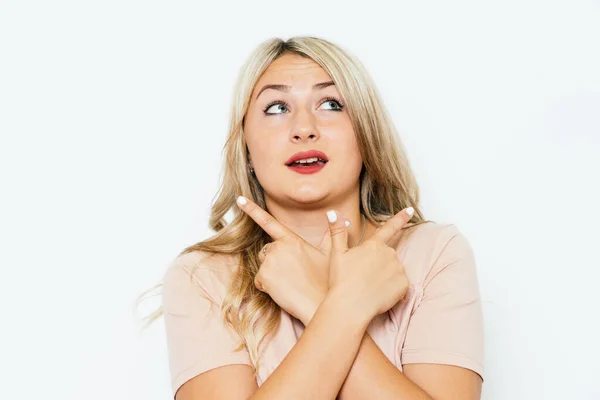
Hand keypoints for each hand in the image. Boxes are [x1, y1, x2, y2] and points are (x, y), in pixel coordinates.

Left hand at [236, 196, 349, 324]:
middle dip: (275, 261)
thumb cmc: (328, 282)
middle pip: (267, 251)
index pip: (269, 222)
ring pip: (263, 266)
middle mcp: (279, 248)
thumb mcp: (333, 255)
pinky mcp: (264, 277)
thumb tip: (343, 218)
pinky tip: (283, 291)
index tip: (239, 200)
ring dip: (271, 273)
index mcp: (293, 240)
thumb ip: (333, 235)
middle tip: (294, 274)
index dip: (252, 210)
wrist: (320, 305)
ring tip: (291, 283)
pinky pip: (259, 281)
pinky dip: (267, 287)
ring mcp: (270, 262)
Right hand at [325, 207, 412, 321]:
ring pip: (394, 270)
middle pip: (387, 256)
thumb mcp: (336, 254)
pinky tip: (379, 294)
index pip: (389, 228)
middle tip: (363, 276)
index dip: (400, 218)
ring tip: (369, 287)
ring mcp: (398, 270)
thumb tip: (332, 212)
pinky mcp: (404, 285)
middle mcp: (389, 254)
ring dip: (386, 276)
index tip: (411, 210)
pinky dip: (392, 289)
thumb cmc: (341, 281)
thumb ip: (337, 231)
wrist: (349, 307)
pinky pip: (400, 284)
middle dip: (379, 263)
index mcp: (373, 245)